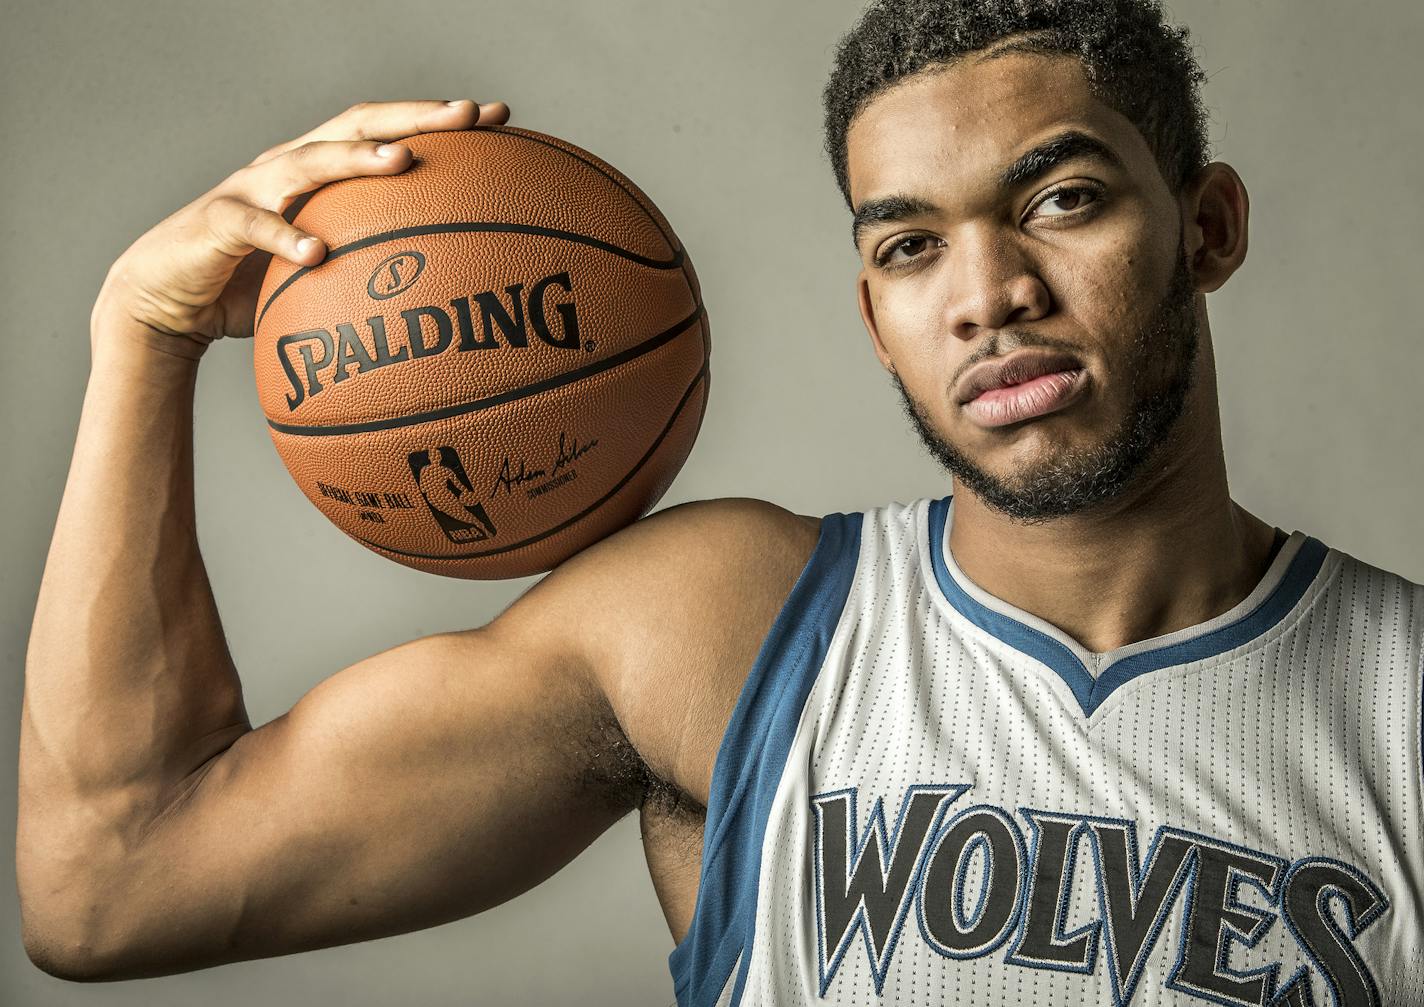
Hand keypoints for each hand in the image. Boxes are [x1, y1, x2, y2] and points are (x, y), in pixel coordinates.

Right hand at [92, 99, 511, 358]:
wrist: (162, 302)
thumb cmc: (251, 288)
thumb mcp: (321, 275)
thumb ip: (369, 269)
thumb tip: (444, 295)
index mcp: (317, 172)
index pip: (384, 131)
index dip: (437, 121)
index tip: (499, 116)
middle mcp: (286, 167)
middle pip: (355, 125)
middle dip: (413, 117)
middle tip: (468, 116)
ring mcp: (249, 189)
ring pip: (307, 161)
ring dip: (356, 159)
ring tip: (403, 161)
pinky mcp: (216, 224)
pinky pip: (252, 227)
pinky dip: (284, 236)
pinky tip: (316, 251)